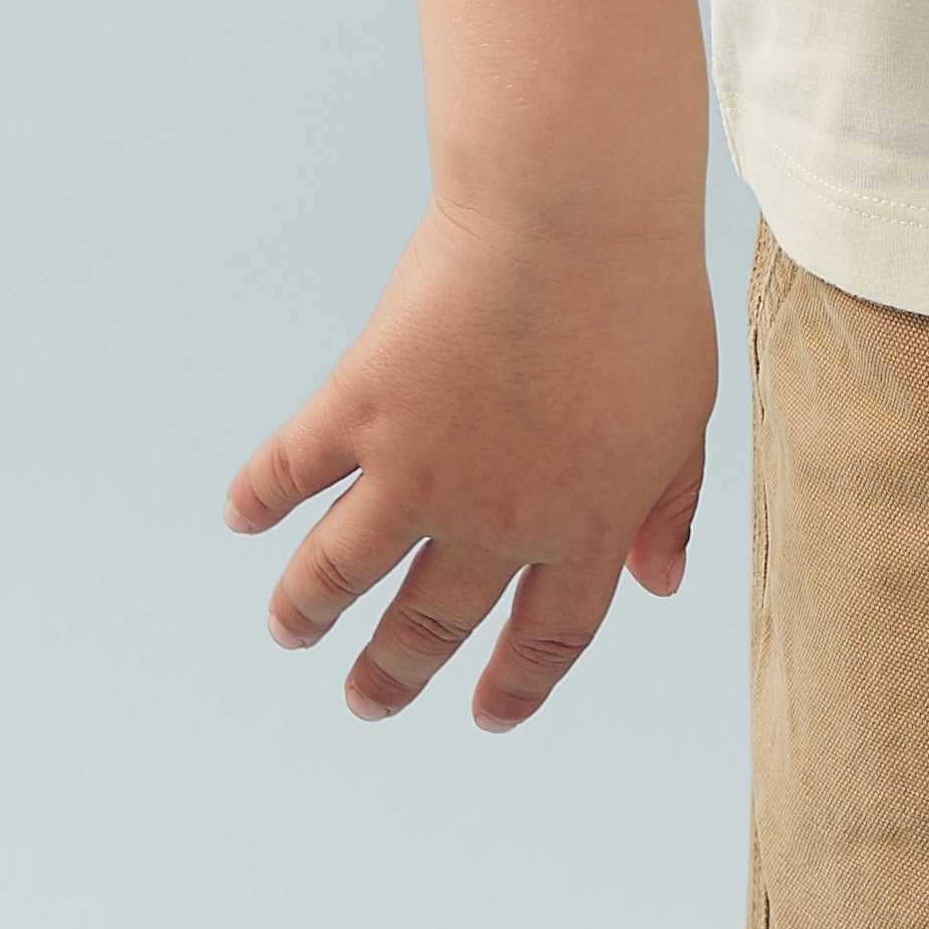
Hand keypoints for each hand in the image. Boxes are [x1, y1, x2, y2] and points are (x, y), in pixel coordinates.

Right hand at [226, 191, 715, 731]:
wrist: (572, 215)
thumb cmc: (646, 301)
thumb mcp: (685, 417)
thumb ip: (668, 506)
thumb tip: (658, 584)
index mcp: (585, 528)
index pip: (548, 637)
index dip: (516, 684)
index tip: (483, 714)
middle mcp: (494, 521)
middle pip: (432, 623)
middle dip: (394, 671)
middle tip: (366, 701)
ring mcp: (417, 470)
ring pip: (339, 570)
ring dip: (307, 609)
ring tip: (289, 631)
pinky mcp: (358, 407)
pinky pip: (291, 470)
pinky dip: (259, 498)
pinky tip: (243, 517)